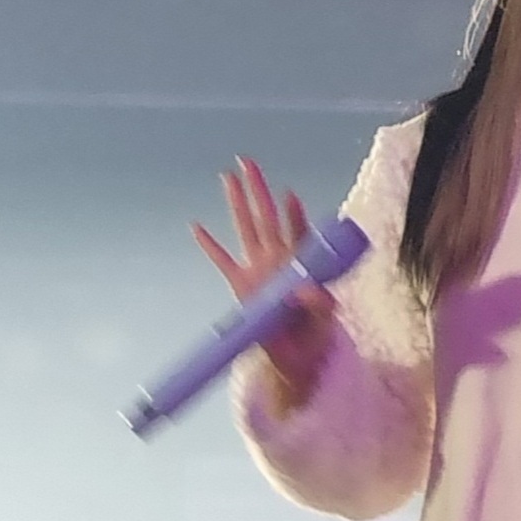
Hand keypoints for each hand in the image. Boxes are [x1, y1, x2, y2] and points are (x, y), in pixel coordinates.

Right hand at [190, 155, 336, 391]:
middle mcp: (276, 262)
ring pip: (245, 229)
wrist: (296, 359)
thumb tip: (311, 288)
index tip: (289, 194)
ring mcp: (257, 271)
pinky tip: (197, 226)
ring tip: (228, 177)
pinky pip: (222, 261)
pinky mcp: (241, 286)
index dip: (294, 214)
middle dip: (258, 190)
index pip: (297, 233)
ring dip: (237, 203)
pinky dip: (210, 246)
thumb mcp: (323, 321)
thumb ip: (319, 304)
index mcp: (298, 266)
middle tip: (248, 162)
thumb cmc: (315, 336)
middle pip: (266, 218)